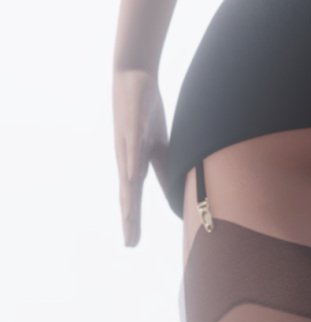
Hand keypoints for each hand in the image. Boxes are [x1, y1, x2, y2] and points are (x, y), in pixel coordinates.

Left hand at [113, 68, 169, 246]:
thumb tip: (172, 190)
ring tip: (128, 219)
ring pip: (128, 175)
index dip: (133, 220)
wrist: (134, 78)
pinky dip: (132, 163)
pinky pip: (133, 147)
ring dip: (128, 198)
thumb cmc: (145, 111)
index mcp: (134, 163)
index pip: (134, 198)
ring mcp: (128, 142)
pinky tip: (131, 177)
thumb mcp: (157, 143)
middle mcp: (126, 157)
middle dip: (129, 219)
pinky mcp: (133, 125)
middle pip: (128, 194)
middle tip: (129, 243)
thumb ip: (163, 166)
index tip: (132, 243)